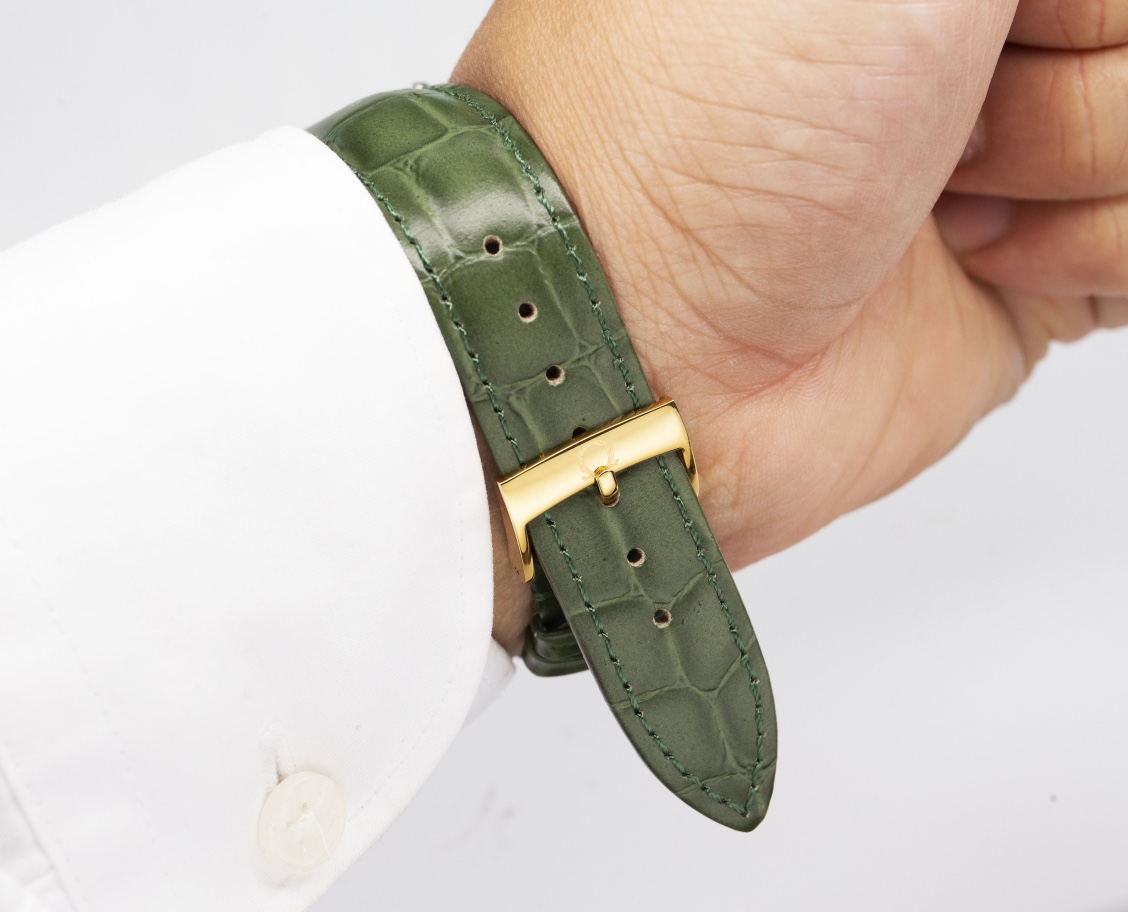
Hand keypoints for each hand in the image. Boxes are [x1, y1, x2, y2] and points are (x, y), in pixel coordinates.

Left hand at [453, 0, 1124, 650]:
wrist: (647, 350)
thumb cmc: (703, 129)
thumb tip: (1054, 5)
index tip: (998, 26)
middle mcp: (958, 39)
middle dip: (1077, 69)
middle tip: (954, 115)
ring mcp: (1003, 154)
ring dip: (1088, 161)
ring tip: (941, 200)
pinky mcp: (1027, 277)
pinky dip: (1102, 252)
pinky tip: (986, 262)